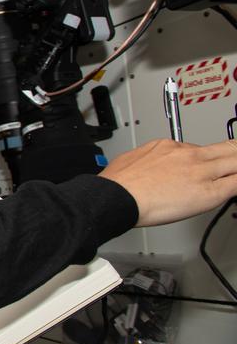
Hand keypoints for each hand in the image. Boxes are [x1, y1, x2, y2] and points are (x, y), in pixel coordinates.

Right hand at [99, 138, 236, 226]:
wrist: (117, 197)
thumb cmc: (118, 184)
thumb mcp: (131, 159)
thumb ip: (150, 159)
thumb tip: (153, 165)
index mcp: (168, 146)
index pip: (199, 148)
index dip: (210, 154)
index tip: (212, 159)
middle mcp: (188, 155)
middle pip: (227, 147)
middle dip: (234, 151)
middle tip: (235, 155)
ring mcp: (200, 171)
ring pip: (235, 162)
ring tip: (235, 169)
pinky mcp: (208, 191)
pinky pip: (235, 184)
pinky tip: (235, 185)